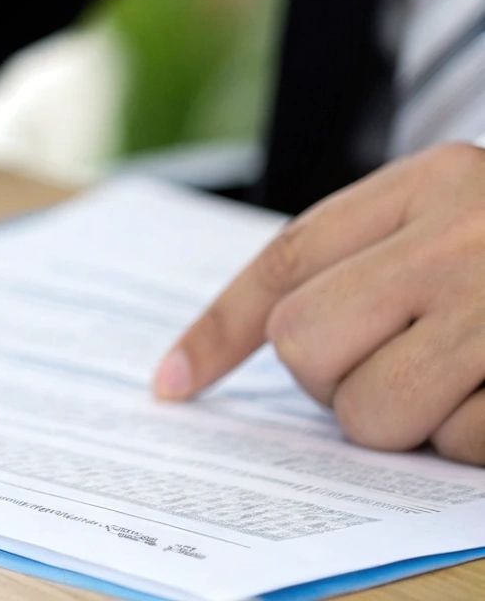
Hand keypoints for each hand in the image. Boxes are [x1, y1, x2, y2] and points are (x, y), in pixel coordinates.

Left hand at [154, 143, 484, 463]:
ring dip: (408, 420)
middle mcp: (459, 237)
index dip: (220, 328)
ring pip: (369, 413)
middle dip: (332, 379)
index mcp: (431, 183)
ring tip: (467, 381)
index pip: (285, 259)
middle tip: (398, 368)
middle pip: (303, 342)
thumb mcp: (466, 213)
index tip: (174, 381)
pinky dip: (473, 440)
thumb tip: (273, 337)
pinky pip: (457, 445)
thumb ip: (379, 252)